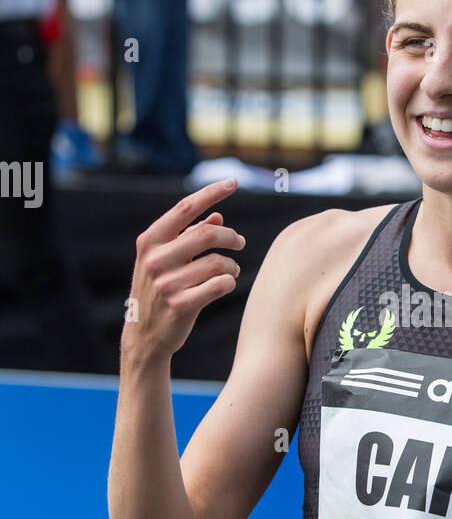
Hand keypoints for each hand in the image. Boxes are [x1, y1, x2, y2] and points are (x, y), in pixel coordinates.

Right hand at [124, 178, 245, 358]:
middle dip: (231, 236)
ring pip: (218, 262)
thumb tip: (216, 216)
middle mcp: (155, 260)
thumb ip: (188, 237)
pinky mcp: (181, 306)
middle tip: (240, 242)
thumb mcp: (165, 260)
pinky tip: (227, 284)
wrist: (144, 336)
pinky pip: (220, 285)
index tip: (233, 182)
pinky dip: (229, 282)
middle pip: (207, 234)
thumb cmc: (159, 291)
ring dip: (232, 265)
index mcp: (150, 242)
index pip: (185, 209)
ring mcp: (167, 284)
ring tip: (233, 270)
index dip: (211, 193)